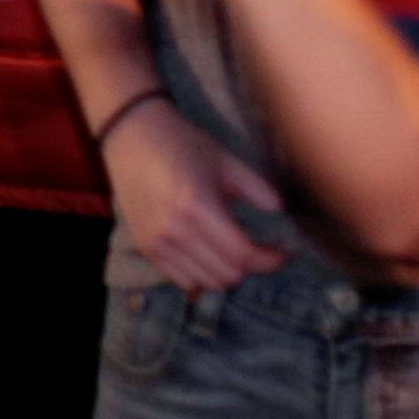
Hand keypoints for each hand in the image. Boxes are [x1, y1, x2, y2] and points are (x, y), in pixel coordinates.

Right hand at [102, 96, 286, 291]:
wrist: (132, 135)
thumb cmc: (182, 142)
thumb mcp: (224, 159)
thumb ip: (256, 188)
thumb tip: (282, 212)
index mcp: (198, 206)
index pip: (242, 254)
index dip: (270, 259)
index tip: (286, 251)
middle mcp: (176, 232)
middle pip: (227, 274)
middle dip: (252, 265)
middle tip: (263, 248)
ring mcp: (158, 244)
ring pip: (206, 283)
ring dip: (227, 272)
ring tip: (236, 250)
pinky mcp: (147, 249)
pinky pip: (183, 280)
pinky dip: (202, 274)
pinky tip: (210, 254)